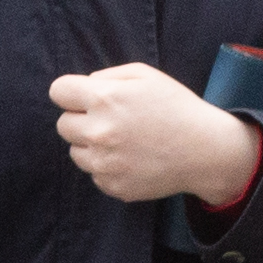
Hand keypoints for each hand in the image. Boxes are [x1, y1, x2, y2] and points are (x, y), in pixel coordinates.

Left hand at [46, 63, 262, 207]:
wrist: (204, 150)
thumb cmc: (176, 107)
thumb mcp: (145, 76)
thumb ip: (107, 76)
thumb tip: (84, 86)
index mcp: (104, 99)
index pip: (58, 91)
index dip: (71, 92)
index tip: (84, 97)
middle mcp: (98, 132)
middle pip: (63, 124)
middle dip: (81, 119)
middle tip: (111, 120)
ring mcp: (104, 163)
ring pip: (75, 152)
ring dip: (91, 145)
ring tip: (123, 141)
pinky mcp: (112, 186)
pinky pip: (94, 174)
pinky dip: (107, 166)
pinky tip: (132, 158)